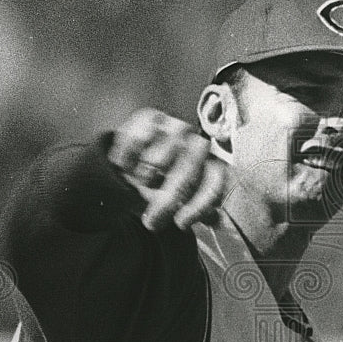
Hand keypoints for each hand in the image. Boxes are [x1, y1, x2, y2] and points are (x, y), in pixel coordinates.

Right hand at [108, 108, 226, 230]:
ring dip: (145, 178)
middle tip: (152, 222)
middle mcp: (197, 143)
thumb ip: (203, 211)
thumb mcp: (188, 199)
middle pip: (186, 174)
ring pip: (159, 159)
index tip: (180, 223)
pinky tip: (126, 167)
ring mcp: (174, 128)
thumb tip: (216, 221)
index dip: (198, 207)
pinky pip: (137, 140)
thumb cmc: (170, 182)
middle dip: (166, 203)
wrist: (146, 153)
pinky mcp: (150, 117)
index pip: (214, 184)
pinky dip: (128, 158)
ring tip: (140, 184)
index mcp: (213, 164)